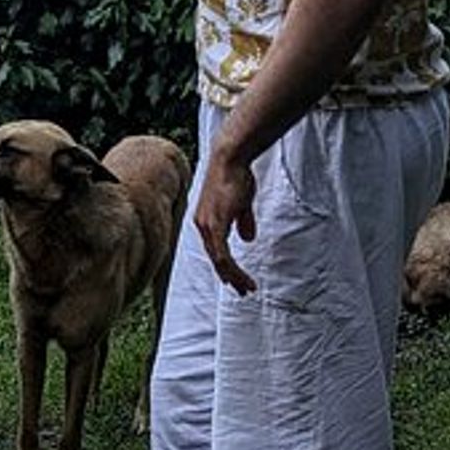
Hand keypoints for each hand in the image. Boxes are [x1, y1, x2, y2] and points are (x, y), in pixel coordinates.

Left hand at [193, 149, 258, 295]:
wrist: (230, 159)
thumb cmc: (237, 176)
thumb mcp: (242, 203)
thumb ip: (243, 222)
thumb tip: (247, 239)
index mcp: (206, 220)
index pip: (214, 250)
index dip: (226, 266)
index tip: (238, 280)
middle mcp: (202, 225)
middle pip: (215, 259)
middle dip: (230, 277)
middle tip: (243, 290)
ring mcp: (206, 225)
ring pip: (218, 260)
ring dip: (234, 276)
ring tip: (247, 288)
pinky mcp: (214, 223)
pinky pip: (221, 253)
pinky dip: (231, 268)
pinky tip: (240, 278)